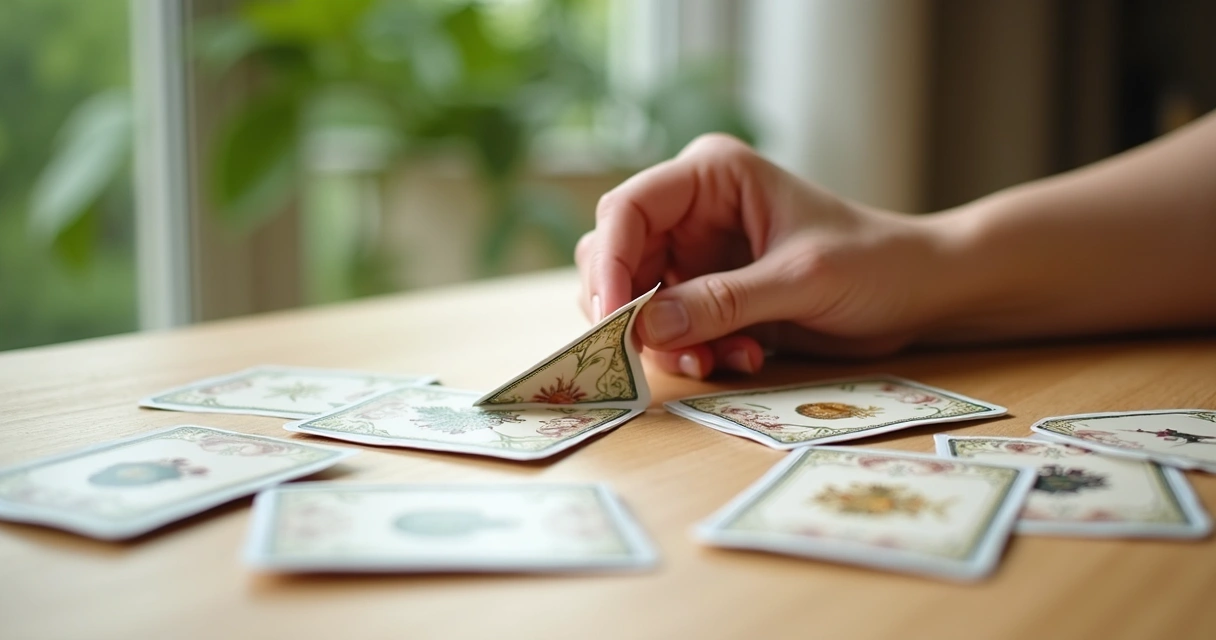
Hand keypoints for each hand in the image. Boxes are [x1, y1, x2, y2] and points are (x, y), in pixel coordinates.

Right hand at [576, 134, 951, 377]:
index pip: (627, 209)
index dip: (609, 262)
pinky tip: (741, 358)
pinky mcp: (710, 295)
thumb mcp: (800, 280)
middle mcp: (693, 211)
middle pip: (616, 256)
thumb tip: (645, 326)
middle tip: (647, 355)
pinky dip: (691, 351)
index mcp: (711, 176)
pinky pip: (671, 328)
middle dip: (628, 309)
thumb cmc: (875, 263)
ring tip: (711, 362)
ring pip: (637, 299)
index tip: (611, 318)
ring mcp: (698, 255)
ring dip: (664, 340)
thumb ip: (723, 301)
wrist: (921, 292)